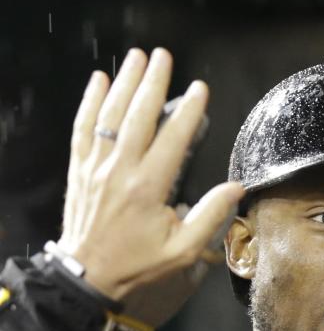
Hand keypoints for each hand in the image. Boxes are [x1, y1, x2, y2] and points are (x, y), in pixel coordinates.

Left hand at [59, 48, 243, 303]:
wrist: (88, 274)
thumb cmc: (138, 263)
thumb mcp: (183, 250)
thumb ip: (210, 217)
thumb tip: (236, 188)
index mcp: (148, 188)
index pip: (172, 139)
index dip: (188, 111)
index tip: (200, 88)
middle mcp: (120, 170)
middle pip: (138, 116)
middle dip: (153, 83)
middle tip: (164, 56)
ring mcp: (96, 166)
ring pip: (110, 115)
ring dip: (125, 83)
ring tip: (137, 58)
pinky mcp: (80, 168)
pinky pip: (83, 127)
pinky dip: (91, 102)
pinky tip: (100, 81)